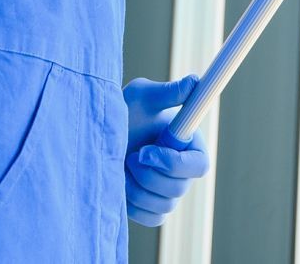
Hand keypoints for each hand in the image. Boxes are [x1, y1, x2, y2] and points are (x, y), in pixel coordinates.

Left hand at [122, 76, 209, 227]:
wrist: (99, 136)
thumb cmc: (124, 110)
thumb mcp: (143, 97)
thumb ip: (169, 92)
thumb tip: (195, 82)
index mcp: (190, 145)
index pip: (200, 166)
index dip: (175, 163)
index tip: (147, 151)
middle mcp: (183, 171)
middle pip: (178, 189)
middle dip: (148, 175)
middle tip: (130, 156)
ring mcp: (169, 193)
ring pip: (163, 205)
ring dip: (137, 187)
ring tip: (123, 165)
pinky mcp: (153, 208)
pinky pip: (151, 217)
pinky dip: (134, 204)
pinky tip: (122, 183)